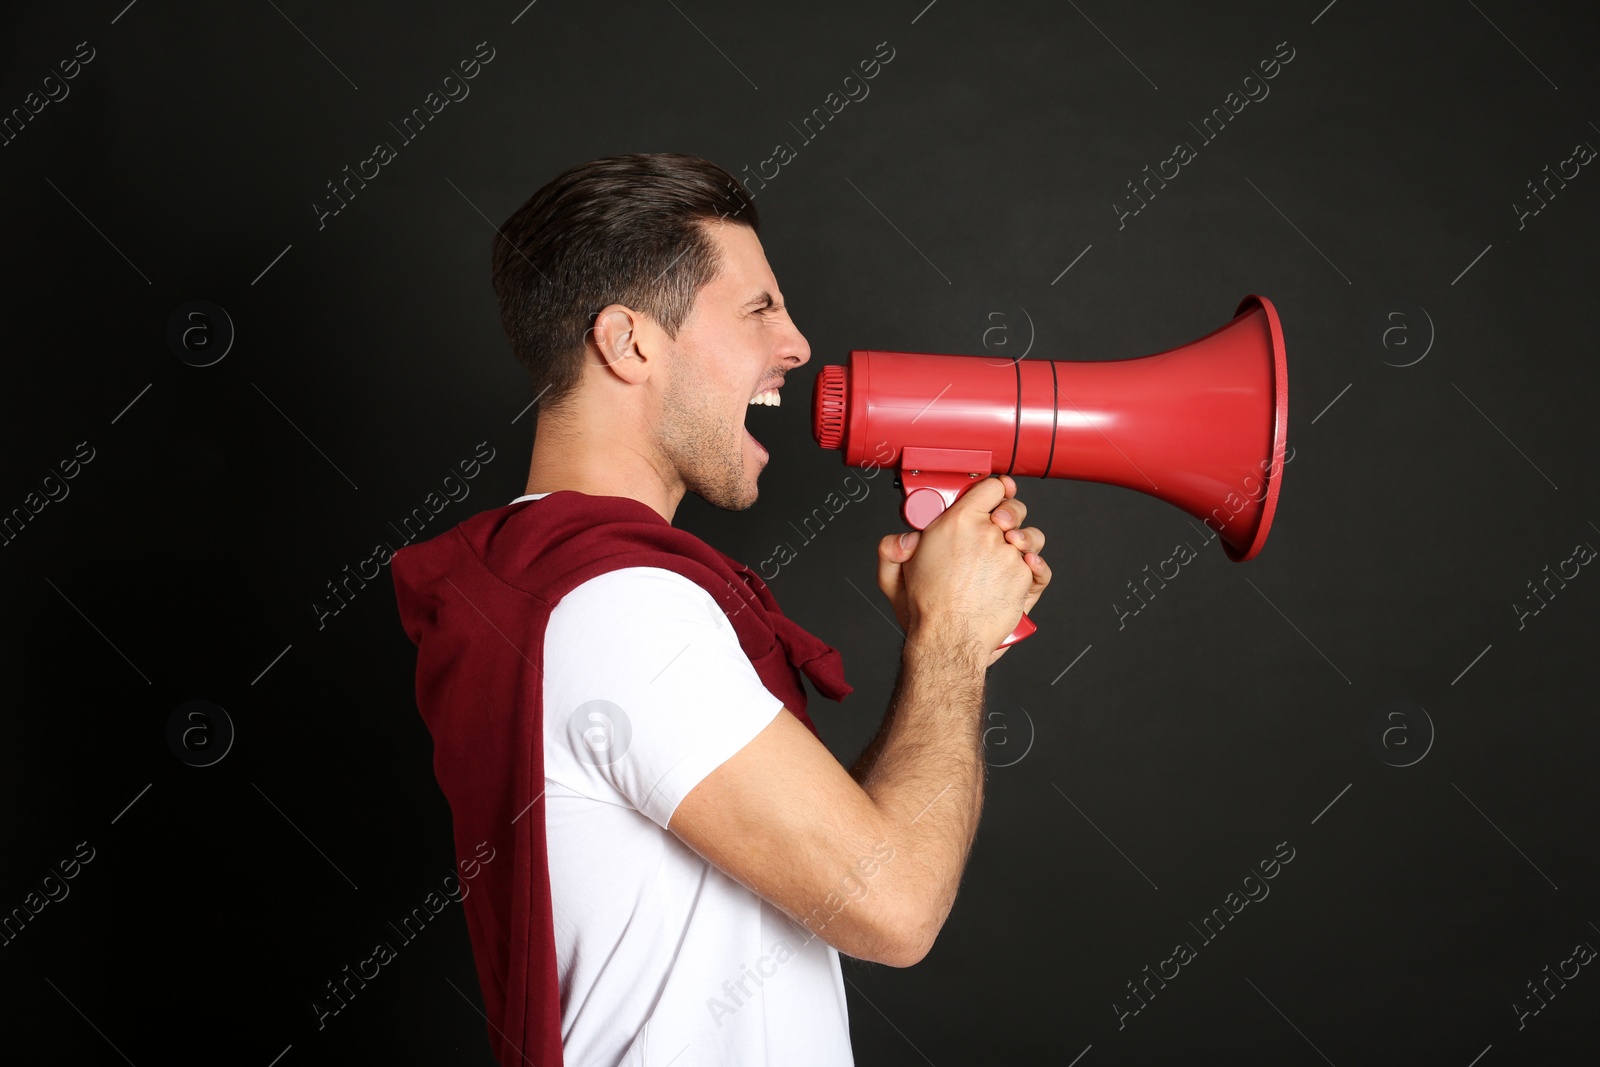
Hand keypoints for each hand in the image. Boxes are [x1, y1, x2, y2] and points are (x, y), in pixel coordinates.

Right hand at [877, 475, 1050, 661]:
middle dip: (1009, 512)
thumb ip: (892, 549)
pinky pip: (1039, 565)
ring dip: (1024, 540)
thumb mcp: (893, 575)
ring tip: (1011, 549)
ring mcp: (1008, 556)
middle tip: (999, 524)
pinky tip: (1026, 565)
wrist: (949, 640)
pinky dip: (1036, 565)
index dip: (993, 489)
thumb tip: (903, 539)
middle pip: (1013, 508)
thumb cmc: (927, 611)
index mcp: (957, 523)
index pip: (989, 487)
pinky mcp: (1022, 578)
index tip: (994, 492)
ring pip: (1029, 537)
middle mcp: (987, 535)